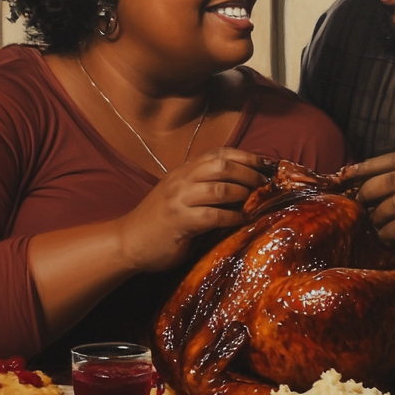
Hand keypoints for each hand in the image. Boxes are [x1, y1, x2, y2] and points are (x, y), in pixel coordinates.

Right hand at [118, 148, 270, 271]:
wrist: (127, 241)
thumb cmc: (159, 221)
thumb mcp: (180, 194)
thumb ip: (203, 186)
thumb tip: (242, 186)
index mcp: (183, 170)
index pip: (218, 153)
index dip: (245, 156)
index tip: (266, 164)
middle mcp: (181, 180)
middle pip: (222, 165)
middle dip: (249, 173)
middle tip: (265, 184)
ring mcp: (179, 199)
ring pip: (220, 187)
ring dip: (242, 194)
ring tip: (254, 201)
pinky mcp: (179, 221)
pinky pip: (213, 215)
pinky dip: (232, 217)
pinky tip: (242, 221)